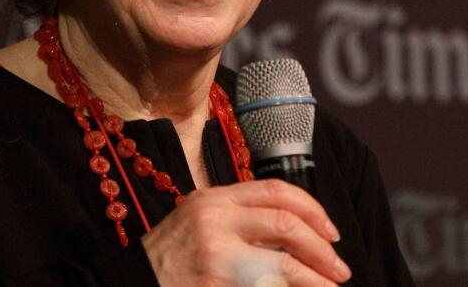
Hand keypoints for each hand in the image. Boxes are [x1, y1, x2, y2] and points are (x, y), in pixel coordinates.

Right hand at [141, 179, 351, 285]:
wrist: (128, 283)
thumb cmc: (166, 260)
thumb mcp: (196, 222)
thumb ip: (236, 218)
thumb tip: (293, 232)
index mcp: (213, 199)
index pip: (276, 190)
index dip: (312, 210)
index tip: (330, 233)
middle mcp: (214, 221)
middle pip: (287, 223)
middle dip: (322, 249)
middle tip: (339, 270)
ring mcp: (215, 257)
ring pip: (284, 266)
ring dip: (315, 281)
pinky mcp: (217, 286)